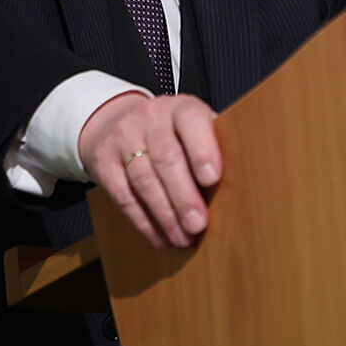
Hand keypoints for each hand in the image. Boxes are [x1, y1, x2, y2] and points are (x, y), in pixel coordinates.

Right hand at [78, 92, 221, 248]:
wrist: (118, 123)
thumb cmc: (173, 133)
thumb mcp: (195, 128)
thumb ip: (215, 147)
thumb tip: (242, 185)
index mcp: (181, 107)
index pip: (191, 122)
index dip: (202, 150)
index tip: (212, 179)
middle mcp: (150, 118)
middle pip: (166, 158)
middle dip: (183, 196)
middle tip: (198, 224)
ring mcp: (123, 138)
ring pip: (144, 180)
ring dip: (165, 215)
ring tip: (183, 238)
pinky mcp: (103, 162)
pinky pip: (124, 196)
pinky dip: (144, 222)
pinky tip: (160, 237)